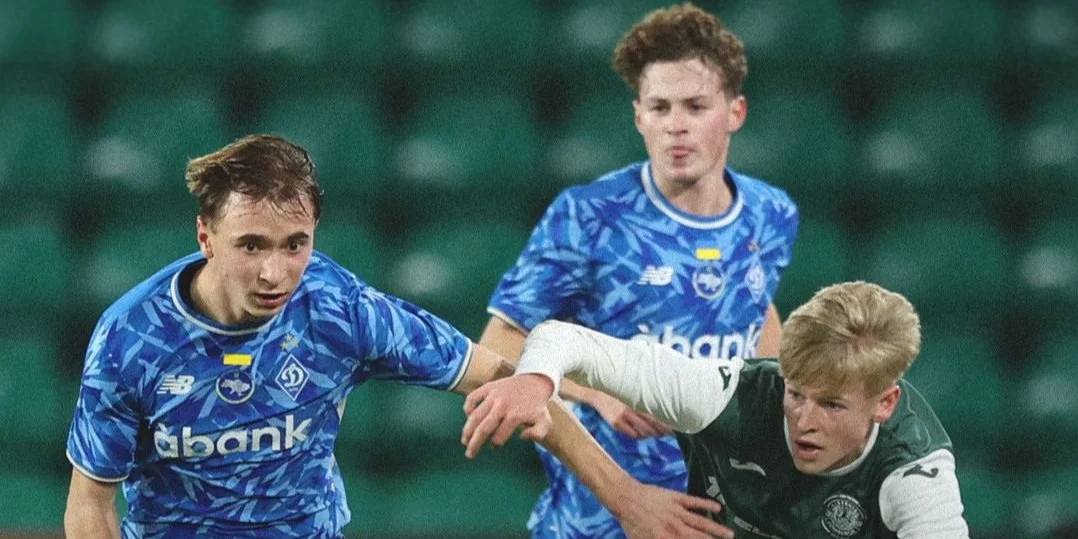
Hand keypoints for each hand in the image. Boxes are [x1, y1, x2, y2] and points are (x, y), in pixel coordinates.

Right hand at [461, 374, 554, 457]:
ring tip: (464, 441)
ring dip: (467, 430)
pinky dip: (468, 407)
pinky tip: (468, 417)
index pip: (498, 437)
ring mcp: (493, 396)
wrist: (535, 381)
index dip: (495, 444)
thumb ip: (537, 433)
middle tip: (469, 454)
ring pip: (475, 415)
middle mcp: (502, 406)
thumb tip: (522, 437)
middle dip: (475, 444)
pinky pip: (472, 397)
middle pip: (483, 428)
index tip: (494, 446)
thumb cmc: (537, 405)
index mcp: (515, 416)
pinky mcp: (488, 387)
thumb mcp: (544, 421)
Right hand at [589, 391, 673, 438]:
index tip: (676, 425)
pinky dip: (639, 436)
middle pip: (652, 422)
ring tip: (657, 433)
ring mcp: (624, 416)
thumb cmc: (618, 393)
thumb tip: (662, 408)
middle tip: (671, 432)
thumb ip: (645, 401)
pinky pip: (632, 434)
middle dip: (663, 429)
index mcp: (637, 400)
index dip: (667, 421)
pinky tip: (642, 435)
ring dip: (652, 433)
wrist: (598, 393)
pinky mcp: (616, 423)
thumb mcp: (632, 394)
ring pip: (643, 430)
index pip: (656, 413)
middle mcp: (632, 408)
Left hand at [615, 481, 732, 538]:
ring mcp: (676, 511)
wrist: (625, 498)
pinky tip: (718, 507)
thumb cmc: (632, 523)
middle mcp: (674, 526)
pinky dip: (706, 504)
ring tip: (730, 534)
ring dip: (716, 528)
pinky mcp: (675, 497)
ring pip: (700, 521)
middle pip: (699, 537)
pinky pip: (693, 501)